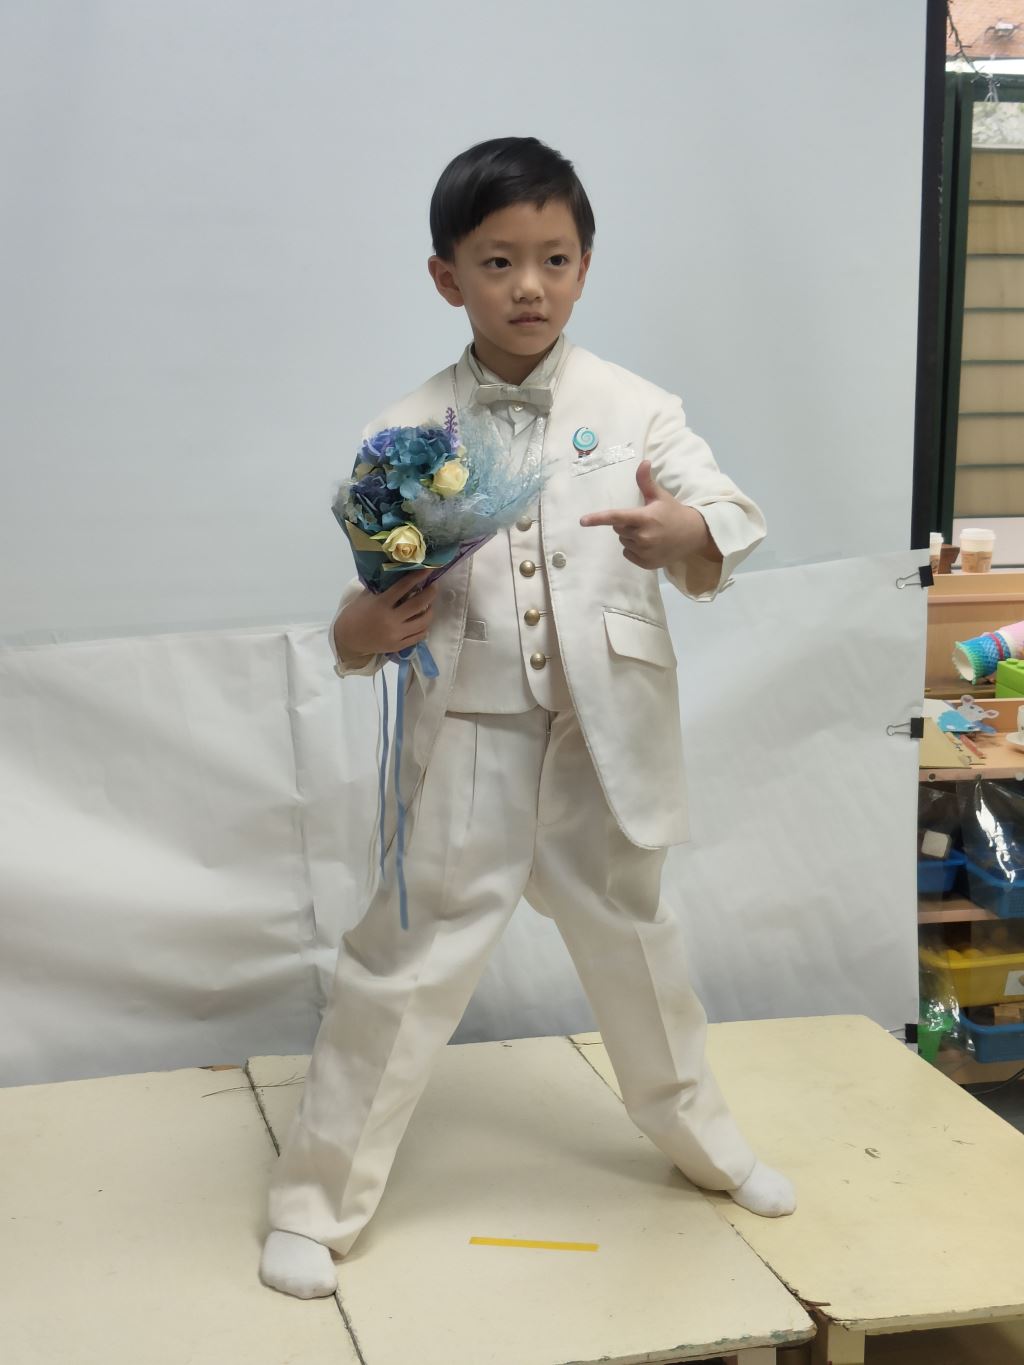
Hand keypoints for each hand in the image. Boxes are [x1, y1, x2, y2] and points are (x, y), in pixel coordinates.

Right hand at [335, 567, 438, 658]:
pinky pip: (419, 636)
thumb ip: (382, 587)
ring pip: (423, 622)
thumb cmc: (356, 614)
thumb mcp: (366, 597)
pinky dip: (424, 627)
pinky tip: (423, 621)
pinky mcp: (398, 646)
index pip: (404, 586)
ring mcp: (396, 634)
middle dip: (430, 592)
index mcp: (381, 604)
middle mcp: (391, 619)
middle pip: (419, 604)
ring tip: (429, 605)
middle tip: (434, 586)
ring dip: (430, 611)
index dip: (418, 576)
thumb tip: (400, 574)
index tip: (428, 569)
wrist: (347, 638)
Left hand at [579, 460, 719, 569]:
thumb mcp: (660, 496)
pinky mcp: (647, 563)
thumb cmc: (673, 513)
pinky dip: (634, 550)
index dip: (598, 519)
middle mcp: (644, 537)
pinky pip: (628, 554)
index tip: (583, 521)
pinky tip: (649, 545)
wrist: (694, 535)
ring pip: (623, 542)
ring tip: (649, 533)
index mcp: (645, 518)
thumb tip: (643, 462)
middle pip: (618, 529)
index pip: (616, 517)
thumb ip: (646, 482)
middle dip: (626, 524)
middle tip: (644, 520)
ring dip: (630, 537)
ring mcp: (645, 552)